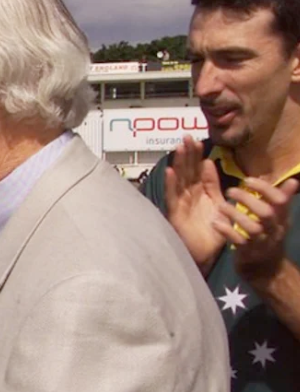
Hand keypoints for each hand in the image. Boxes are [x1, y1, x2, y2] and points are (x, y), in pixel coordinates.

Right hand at [164, 137, 227, 268]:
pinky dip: (171, 184)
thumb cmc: (213, 232)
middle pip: (187, 171)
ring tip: (179, 148)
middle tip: (186, 137)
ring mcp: (180, 204)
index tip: (197, 140)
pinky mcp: (175, 214)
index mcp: (200, 192)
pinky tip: (170, 172)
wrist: (207, 255)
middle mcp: (188, 196)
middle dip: (186, 154)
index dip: (196, 155)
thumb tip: (209, 163)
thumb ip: (214, 185)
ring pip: (179, 180)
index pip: (196, 170)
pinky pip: (172, 197)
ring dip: (178, 164)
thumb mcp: (219, 203)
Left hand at [218, 176, 298, 283]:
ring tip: (221, 206)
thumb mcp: (278, 220)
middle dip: (248, 199)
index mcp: (283, 218)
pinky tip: (215, 223)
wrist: (266, 270)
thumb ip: (280, 201)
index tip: (247, 180)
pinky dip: (226, 231)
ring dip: (235, 214)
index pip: (280, 200)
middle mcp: (275, 230)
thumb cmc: (269, 238)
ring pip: (252, 227)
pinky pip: (238, 241)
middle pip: (266, 212)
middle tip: (230, 190)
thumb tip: (292, 180)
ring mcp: (262, 243)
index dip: (265, 188)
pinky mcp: (248, 253)